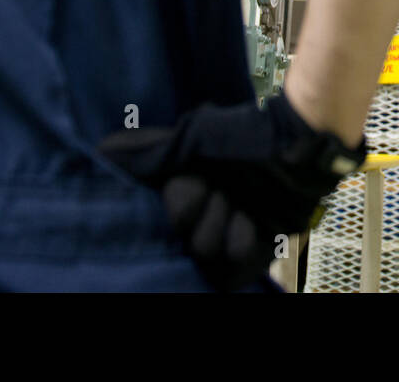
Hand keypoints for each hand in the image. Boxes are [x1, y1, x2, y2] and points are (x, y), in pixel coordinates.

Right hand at [99, 93, 365, 289]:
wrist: (295, 145)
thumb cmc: (241, 136)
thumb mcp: (191, 139)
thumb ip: (146, 151)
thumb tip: (103, 149)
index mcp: (177, 199)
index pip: (164, 222)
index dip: (183, 200)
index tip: (197, 177)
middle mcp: (196, 226)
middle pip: (188, 242)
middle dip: (210, 208)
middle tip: (227, 186)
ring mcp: (222, 243)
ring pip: (211, 252)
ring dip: (231, 219)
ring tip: (246, 199)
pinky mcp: (251, 257)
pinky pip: (240, 261)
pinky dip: (251, 234)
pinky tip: (260, 215)